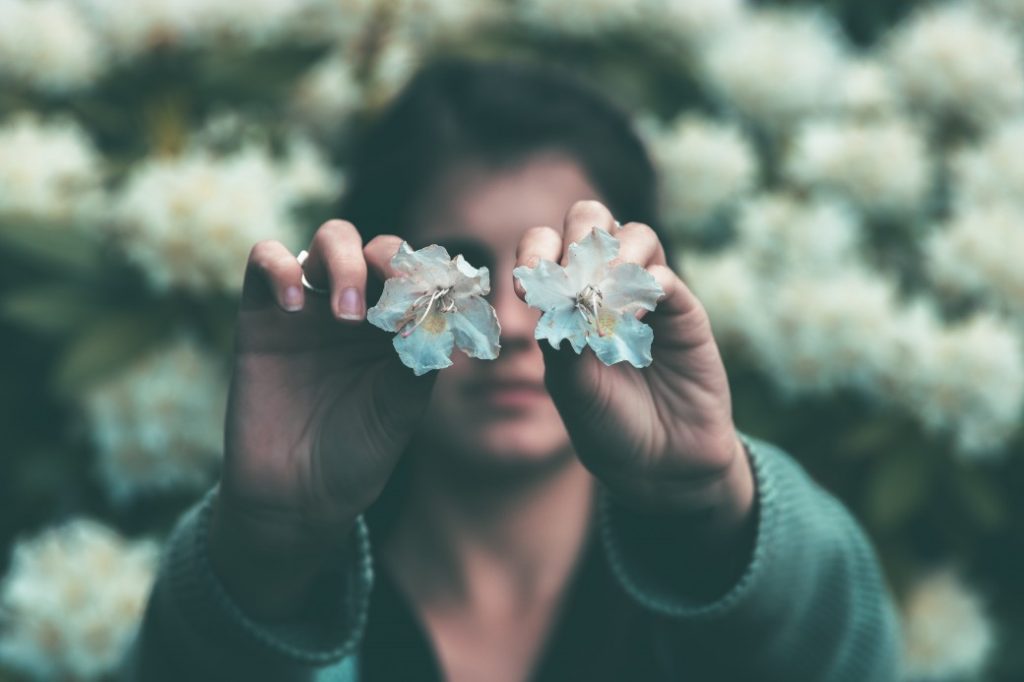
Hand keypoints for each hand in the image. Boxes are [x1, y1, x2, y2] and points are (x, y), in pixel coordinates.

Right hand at [211, 220, 433, 616]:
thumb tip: (441, 306)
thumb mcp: (401, 407)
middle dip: (390, 261)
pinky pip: (265, 259)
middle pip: (378, 247)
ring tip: (347, 315)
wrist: (296, 497)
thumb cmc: (357, 452)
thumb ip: (420, 355)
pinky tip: (295, 304)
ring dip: (345, 261)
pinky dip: (281, 267)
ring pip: (329, 240)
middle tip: (390, 301)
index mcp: (400, 325)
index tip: (435, 296)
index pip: (420, 273)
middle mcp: (359, 308)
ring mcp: (312, 307)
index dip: (429, 274)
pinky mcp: (262, 314)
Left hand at [514, 201, 753, 528]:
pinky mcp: (684, 311)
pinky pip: (664, 276)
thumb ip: (562, 341)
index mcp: (566, 300)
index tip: (524, 288)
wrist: (660, 465)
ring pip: (634, 235)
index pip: (546, 247)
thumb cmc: (607, 426)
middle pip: (591, 220)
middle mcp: (605, 287)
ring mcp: (646, 295)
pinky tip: (631, 319)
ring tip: (603, 298)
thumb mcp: (571, 388)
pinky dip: (644, 287)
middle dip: (578, 236)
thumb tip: (556, 295)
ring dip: (614, 257)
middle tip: (571, 276)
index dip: (534, 252)